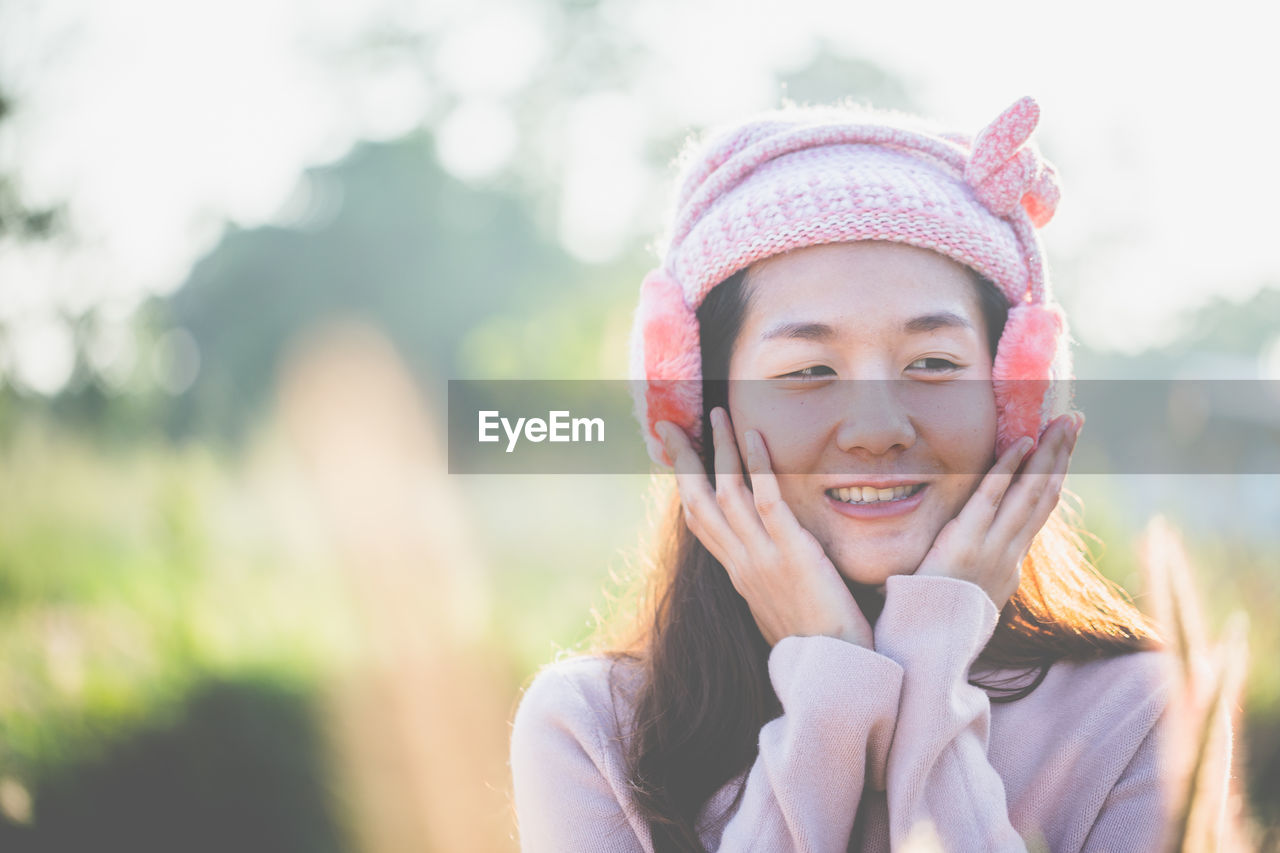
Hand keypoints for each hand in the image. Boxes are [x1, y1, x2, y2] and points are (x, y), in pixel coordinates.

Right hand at [656, 407, 873, 648]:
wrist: (835, 676)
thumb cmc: (816, 649)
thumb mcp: (780, 613)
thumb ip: (770, 584)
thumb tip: (766, 573)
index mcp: (739, 575)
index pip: (701, 523)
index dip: (685, 486)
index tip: (674, 457)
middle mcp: (742, 564)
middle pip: (697, 502)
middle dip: (682, 461)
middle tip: (669, 425)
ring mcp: (763, 559)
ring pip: (727, 493)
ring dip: (719, 449)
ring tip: (716, 412)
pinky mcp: (792, 555)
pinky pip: (767, 501)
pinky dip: (758, 465)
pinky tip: (754, 435)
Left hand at [915, 412, 1083, 610]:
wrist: (926, 647)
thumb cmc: (938, 619)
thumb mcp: (969, 595)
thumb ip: (979, 571)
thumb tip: (987, 554)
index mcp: (1010, 565)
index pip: (1039, 513)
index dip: (1054, 479)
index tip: (1063, 450)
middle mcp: (1009, 554)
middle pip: (1045, 496)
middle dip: (1062, 456)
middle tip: (1075, 420)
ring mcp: (992, 548)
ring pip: (1029, 493)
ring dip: (1048, 454)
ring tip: (1061, 422)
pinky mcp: (967, 543)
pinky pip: (991, 498)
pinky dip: (1008, 469)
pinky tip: (1021, 442)